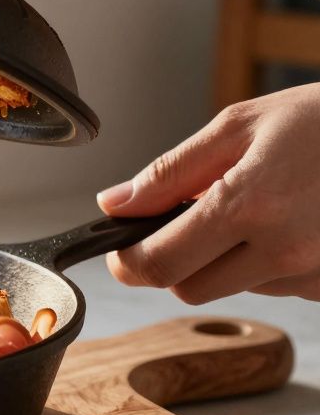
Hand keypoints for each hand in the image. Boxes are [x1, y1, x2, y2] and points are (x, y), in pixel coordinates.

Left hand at [97, 83, 319, 302]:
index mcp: (249, 205)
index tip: (120, 250)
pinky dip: (268, 262)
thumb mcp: (240, 126)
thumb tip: (115, 203)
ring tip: (255, 208)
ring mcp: (314, 272)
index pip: (160, 263)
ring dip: (225, 259)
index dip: (128, 261)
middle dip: (174, 261)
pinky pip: (279, 286)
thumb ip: (170, 172)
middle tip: (185, 221)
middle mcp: (284, 249)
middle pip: (189, 288)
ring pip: (234, 288)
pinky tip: (290, 223)